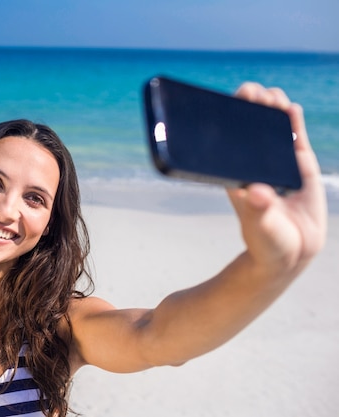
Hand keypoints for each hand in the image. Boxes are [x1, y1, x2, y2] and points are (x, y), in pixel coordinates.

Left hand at [227, 83, 326, 275]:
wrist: (291, 252)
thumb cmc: (266, 240)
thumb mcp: (260, 226)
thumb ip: (259, 210)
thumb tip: (257, 192)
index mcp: (235, 172)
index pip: (227, 137)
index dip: (228, 116)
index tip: (230, 101)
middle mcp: (254, 162)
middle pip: (249, 125)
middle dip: (250, 104)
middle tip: (253, 93)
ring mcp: (277, 161)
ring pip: (273, 126)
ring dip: (272, 107)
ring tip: (273, 97)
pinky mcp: (299, 164)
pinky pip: (295, 137)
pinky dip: (293, 121)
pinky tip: (291, 109)